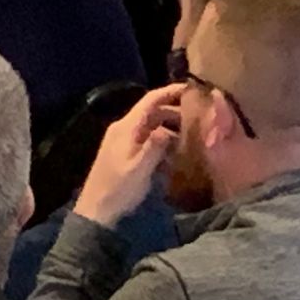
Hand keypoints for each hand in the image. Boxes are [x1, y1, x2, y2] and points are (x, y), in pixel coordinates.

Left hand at [72, 83, 183, 228]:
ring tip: (195, 135)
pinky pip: (148, 139)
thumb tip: (170, 129)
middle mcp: (124, 128)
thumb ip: (155, 146)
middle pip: (153, 112)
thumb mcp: (140, 168)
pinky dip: (164, 141)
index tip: (192, 89)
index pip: (150, 100)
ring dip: (172, 127)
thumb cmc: (118, 189)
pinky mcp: (127, 152)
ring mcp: (125, 140)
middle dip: (176, 112)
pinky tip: (179, 152)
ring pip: (152, 126)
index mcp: (126, 127)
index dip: (170, 92)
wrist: (97, 210)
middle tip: (201, 118)